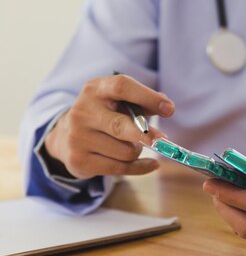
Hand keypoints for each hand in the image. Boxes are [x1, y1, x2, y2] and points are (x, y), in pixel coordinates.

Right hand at [44, 74, 174, 179]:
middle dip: (146, 135)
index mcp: (96, 90)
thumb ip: (142, 103)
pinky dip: (140, 167)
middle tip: (163, 140)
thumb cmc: (104, 115)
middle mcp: (83, 112)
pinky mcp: (79, 160)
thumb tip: (166, 107)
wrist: (66, 137)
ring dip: (137, 150)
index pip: (122, 87)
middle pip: (120, 126)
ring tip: (130, 144)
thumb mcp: (118, 101)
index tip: (169, 109)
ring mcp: (78, 137)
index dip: (148, 97)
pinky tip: (150, 164)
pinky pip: (121, 168)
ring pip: (126, 151)